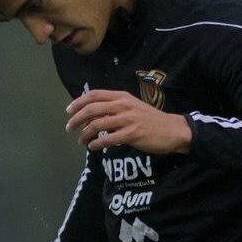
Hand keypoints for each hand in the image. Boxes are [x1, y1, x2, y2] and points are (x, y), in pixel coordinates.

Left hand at [66, 89, 190, 153]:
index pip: (94, 95)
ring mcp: (128, 119)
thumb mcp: (132, 106)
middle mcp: (123, 105)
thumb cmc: (150, 119)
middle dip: (76, 119)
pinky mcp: (132, 134)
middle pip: (92, 109)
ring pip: (97, 124)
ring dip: (85, 134)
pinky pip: (108, 139)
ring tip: (81, 141)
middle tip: (69, 128)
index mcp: (122, 96)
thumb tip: (92, 113)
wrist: (172, 130)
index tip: (69, 111)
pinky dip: (96, 144)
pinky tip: (93, 147)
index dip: (78, 102)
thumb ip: (114, 107)